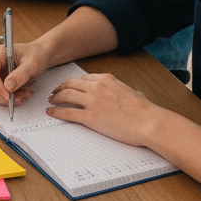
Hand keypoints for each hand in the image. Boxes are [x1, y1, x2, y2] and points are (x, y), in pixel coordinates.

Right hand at [0, 41, 49, 106]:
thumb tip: (8, 87)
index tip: (8, 97)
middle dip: (3, 96)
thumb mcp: (31, 64)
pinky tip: (23, 94)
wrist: (38, 56)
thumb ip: (20, 75)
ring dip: (8, 99)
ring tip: (25, 94)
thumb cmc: (34, 56)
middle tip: (20, 99)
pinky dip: (11, 99)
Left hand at [45, 73, 159, 147]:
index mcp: (106, 79)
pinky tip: (51, 112)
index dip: (73, 84)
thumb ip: (115, 90)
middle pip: (70, 84)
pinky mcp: (90, 117)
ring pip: (66, 95)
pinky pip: (67, 112)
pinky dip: (56, 111)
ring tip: (51, 101)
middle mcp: (96, 87)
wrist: (149, 122)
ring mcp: (92, 102)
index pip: (83, 78)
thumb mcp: (127, 91)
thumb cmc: (143, 111)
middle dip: (60, 88)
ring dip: (56, 98)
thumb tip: (113, 94)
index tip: (69, 87)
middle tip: (55, 93)